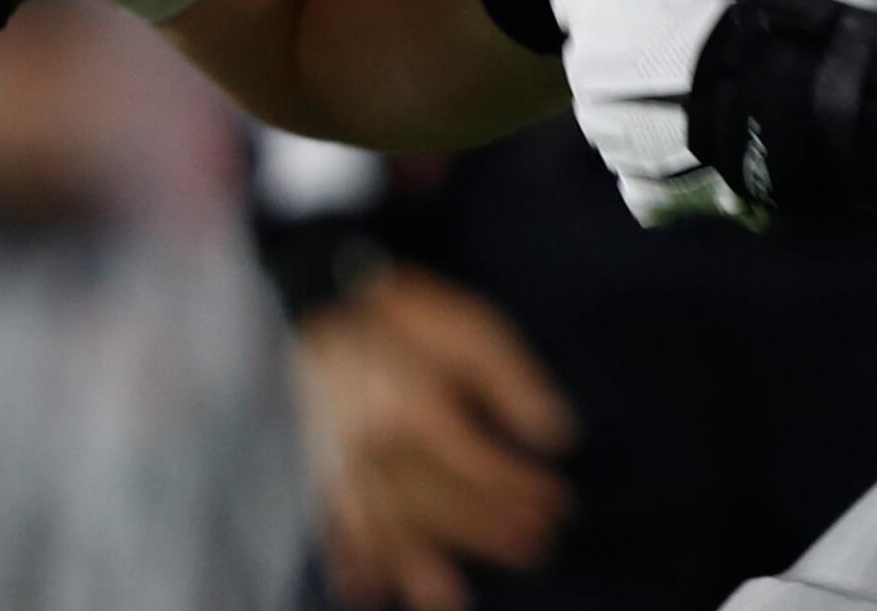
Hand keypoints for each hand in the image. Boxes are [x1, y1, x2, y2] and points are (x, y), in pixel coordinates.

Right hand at [293, 265, 578, 610]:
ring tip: (454, 601)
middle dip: (492, 533)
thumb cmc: (400, 313)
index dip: (524, 491)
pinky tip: (367, 591)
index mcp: (419, 408)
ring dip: (425, 567)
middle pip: (441, 506)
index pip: (482, 468)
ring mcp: (340, 465)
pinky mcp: (313, 469)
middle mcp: (379, 448)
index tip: (563, 505)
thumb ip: (513, 379)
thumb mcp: (469, 325)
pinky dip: (350, 561)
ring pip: (389, 528)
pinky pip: (332, 526)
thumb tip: (557, 435)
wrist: (314, 296)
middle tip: (540, 549)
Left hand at [551, 0, 779, 226]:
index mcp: (593, 14)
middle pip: (590, 54)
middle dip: (623, 47)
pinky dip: (661, 162)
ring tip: (695, 98)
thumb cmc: (747, 19)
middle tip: (679, 43)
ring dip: (639, 106)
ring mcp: (609, 141)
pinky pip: (639, 172)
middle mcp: (585, 79)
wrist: (781, 108)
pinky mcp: (641, 188)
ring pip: (610, 115)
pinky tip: (697, 148)